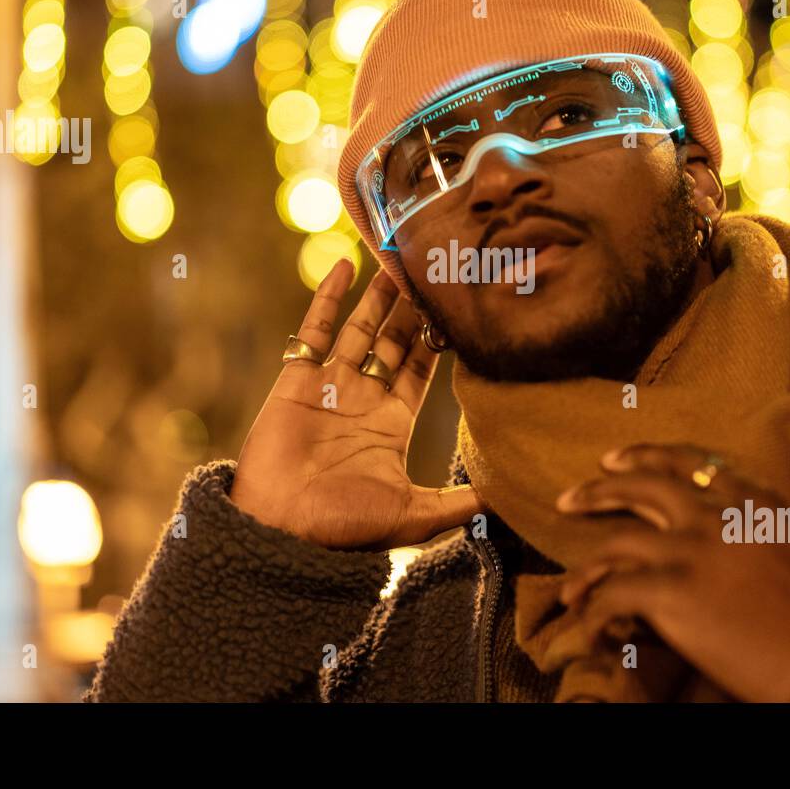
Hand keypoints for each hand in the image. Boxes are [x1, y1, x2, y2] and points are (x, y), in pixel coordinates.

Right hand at [231, 259, 485, 550]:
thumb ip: (459, 502)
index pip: (422, 368)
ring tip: (397, 258)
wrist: (280, 530)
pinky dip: (327, 298)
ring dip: (377, 295)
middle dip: (411, 307)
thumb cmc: (344, 527)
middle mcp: (364, 398)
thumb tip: (509, 499)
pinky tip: (343, 266)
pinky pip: (314, 330)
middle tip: (432, 266)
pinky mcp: (297, 379)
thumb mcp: (415, 515)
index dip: (438, 337)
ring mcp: (329, 385)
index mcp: (392, 423)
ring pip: (359, 328)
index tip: (459, 305)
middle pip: (393, 340)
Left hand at [554, 440, 789, 701]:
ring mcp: (689, 552)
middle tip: (568, 499)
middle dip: (598, 489)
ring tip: (570, 589)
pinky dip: (592, 612)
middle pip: (641, 487)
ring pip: (615, 542)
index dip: (645, 457)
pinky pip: (611, 594)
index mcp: (752, 502)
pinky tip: (588, 629)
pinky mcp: (671, 593)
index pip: (688, 464)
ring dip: (586, 566)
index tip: (613, 460)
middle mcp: (714, 517)